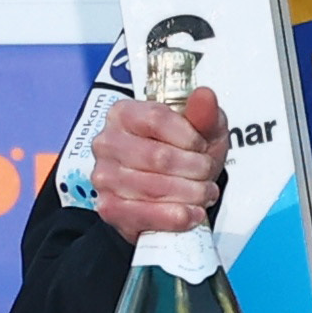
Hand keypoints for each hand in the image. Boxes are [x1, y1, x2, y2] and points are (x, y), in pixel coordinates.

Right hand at [92, 88, 225, 237]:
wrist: (174, 189)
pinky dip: (175, 217)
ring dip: (189, 194)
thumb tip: (204, 95)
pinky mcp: (108, 207)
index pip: (157, 119)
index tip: (202, 146)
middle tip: (207, 174)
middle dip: (194, 169)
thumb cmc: (184, 152)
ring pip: (154, 187)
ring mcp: (104, 176)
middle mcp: (107, 142)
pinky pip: (143, 214)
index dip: (188, 136)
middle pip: (158, 156)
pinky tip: (192, 213)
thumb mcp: (202, 129)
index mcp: (124, 113)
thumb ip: (204, 113)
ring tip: (204, 193)